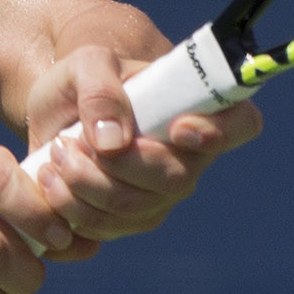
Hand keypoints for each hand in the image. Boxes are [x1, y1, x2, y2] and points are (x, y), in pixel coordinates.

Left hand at [21, 43, 262, 248]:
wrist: (57, 108)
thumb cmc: (85, 77)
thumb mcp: (86, 63)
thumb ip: (101, 90)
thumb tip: (113, 142)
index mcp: (199, 108)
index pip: (242, 123)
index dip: (221, 132)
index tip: (179, 129)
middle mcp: (190, 158)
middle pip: (173, 179)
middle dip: (115, 167)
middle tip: (70, 141)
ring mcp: (162, 194)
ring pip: (133, 209)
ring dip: (84, 186)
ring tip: (56, 155)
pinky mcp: (129, 220)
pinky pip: (105, 229)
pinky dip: (69, 207)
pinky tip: (51, 177)